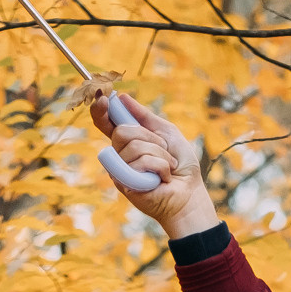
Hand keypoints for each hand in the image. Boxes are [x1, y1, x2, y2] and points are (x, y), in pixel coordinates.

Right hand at [94, 89, 218, 237]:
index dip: (100, 110)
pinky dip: (160, 166)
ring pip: (134, 147)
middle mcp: (120, 156)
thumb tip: (122, 97)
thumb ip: (144, 116)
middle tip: (163, 150)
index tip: (103, 97)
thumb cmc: (181, 165)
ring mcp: (120, 171)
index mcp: (127, 142)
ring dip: (160, 154)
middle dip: (148, 137)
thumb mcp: (166, 132)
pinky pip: (141, 162)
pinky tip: (163, 178)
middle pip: (121, 132)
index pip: (106, 123)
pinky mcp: (125, 184)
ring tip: (168, 168)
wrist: (190, 193)